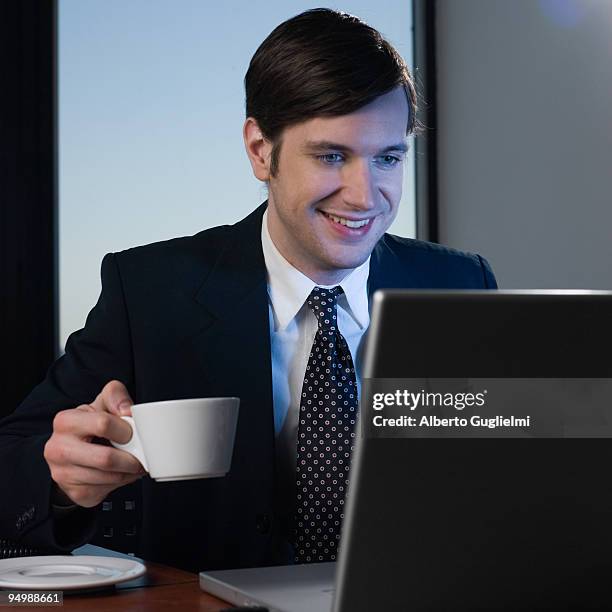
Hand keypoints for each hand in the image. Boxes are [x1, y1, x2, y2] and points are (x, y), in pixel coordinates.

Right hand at [44, 380, 145, 507]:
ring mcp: (63, 474)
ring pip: (109, 477)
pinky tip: (123, 473)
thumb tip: (127, 411)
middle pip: (106, 459)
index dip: (125, 430)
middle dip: (130, 459)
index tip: (132, 433)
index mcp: (65, 421)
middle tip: (141, 455)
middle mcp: (58, 449)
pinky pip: (106, 490)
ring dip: (129, 472)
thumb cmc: (90, 425)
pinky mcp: (74, 492)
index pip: (103, 424)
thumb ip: (115, 395)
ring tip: (135, 464)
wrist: (72, 452)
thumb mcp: (101, 404)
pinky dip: (122, 482)